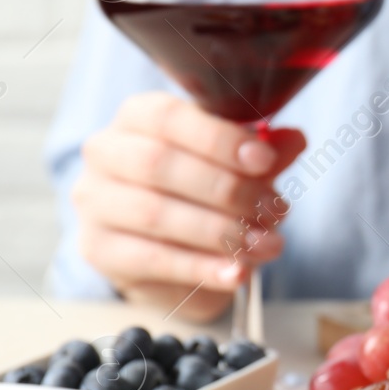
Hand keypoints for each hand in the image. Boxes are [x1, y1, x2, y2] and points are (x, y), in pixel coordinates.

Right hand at [74, 92, 305, 319]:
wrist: (165, 247)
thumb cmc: (200, 188)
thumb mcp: (236, 163)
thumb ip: (262, 151)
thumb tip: (293, 140)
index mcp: (138, 116)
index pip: (169, 117)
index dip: (219, 139)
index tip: (265, 160)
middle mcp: (106, 153)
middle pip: (159, 164)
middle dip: (227, 189)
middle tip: (275, 209)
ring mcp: (95, 202)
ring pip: (156, 213)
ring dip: (222, 232)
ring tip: (269, 244)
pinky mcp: (99, 250)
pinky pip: (153, 259)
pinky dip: (202, 269)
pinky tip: (238, 273)